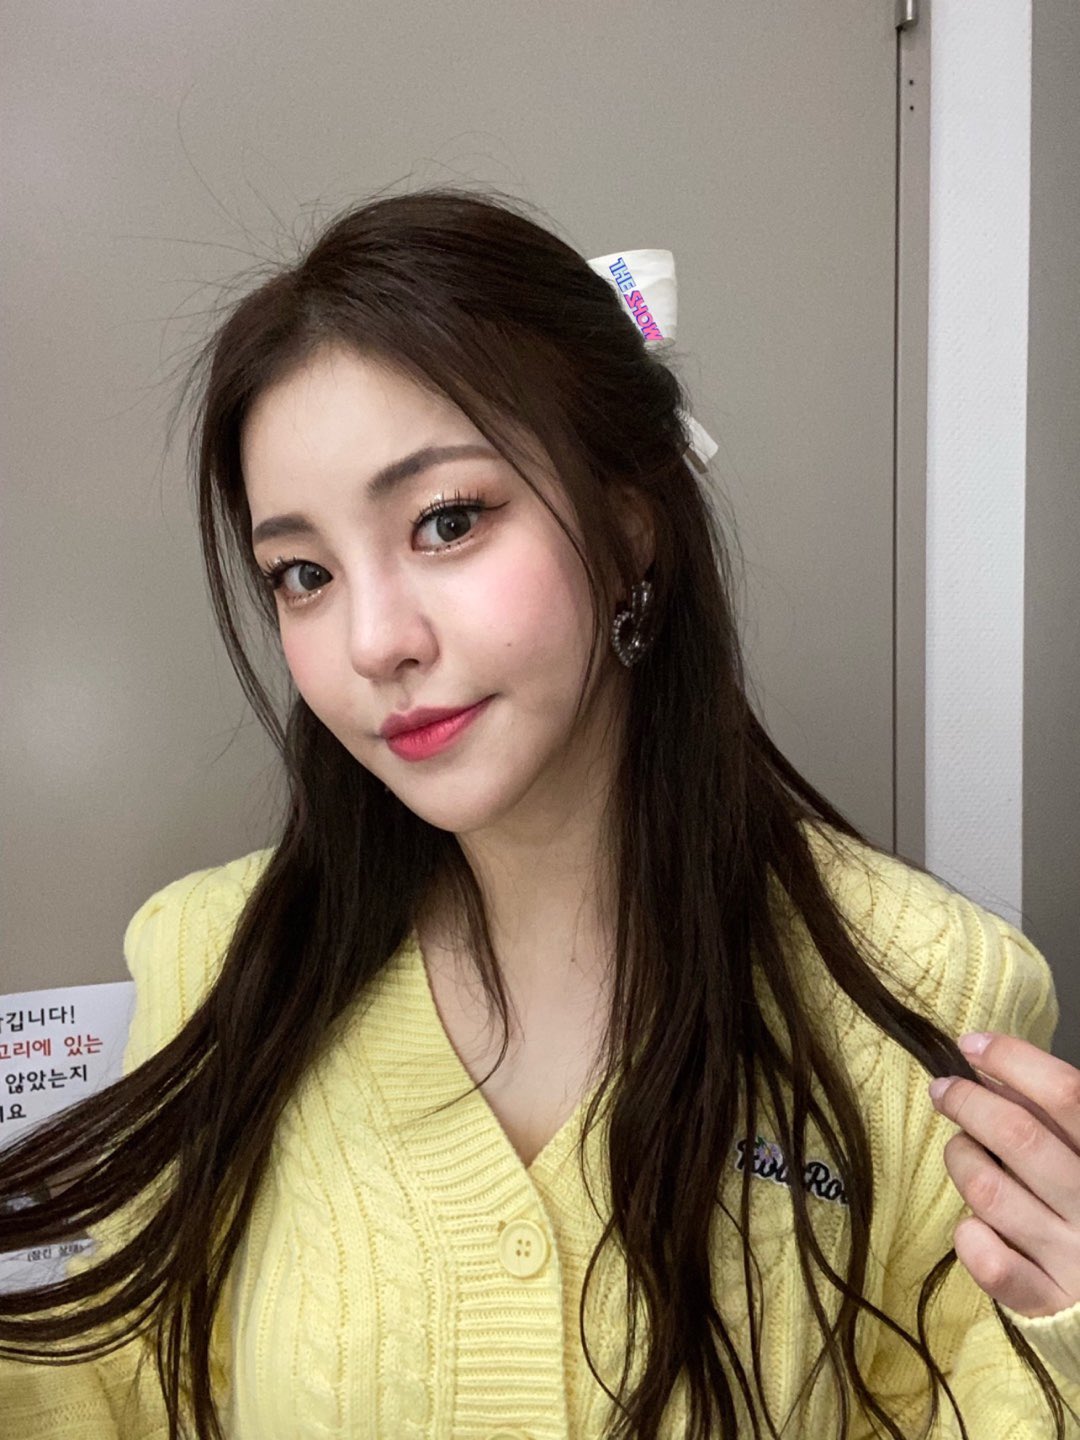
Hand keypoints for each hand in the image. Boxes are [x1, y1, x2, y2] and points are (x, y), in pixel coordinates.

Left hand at [928, 1031, 1079, 1318]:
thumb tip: (992, 1069)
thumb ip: (1054, 1115)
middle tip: (942, 1090)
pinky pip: (990, 1262)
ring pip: (989, 1190)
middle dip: (968, 1102)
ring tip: (961, 1151)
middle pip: (1019, 1136)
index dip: (1013, 1060)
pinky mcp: (1047, 1301)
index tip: (971, 1045)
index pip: (1067, 1094)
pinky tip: (972, 1225)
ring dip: (961, 1159)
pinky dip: (969, 1235)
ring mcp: (1074, 1258)